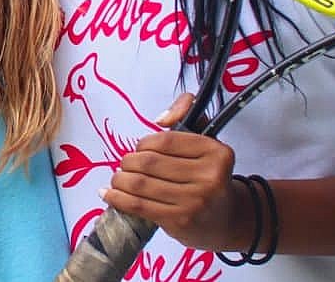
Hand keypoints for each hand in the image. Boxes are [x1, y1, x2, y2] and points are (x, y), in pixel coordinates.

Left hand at [99, 93, 240, 251]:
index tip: (140, 148)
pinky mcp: (179, 221)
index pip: (166, 140)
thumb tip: (161, 118)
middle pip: (150, 162)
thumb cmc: (208, 177)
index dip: (144, 143)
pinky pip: (138, 205)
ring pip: (140, 184)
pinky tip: (109, 194)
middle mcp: (209, 177)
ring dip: (120, 179)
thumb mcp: (206, 141)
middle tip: (126, 165)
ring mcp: (194, 201)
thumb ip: (186, 114)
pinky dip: (117, 198)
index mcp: (216, 153)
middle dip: (129, 162)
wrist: (225, 219)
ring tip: (118, 178)